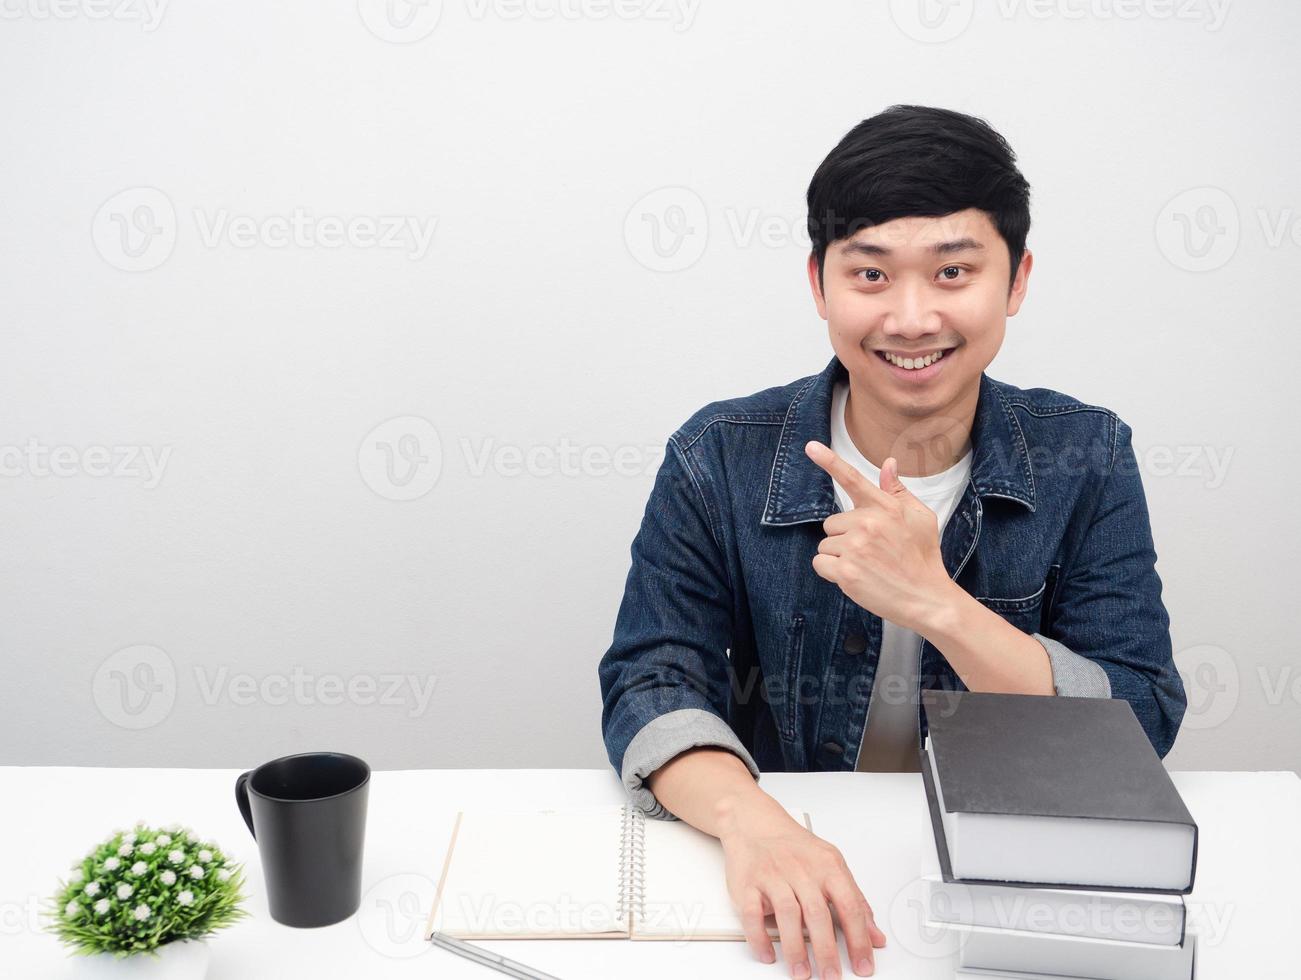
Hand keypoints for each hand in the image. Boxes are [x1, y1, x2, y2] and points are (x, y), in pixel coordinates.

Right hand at [717, 793, 886, 977]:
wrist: (755, 822)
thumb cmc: (795, 848)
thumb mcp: (832, 866)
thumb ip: (855, 901)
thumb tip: (875, 937)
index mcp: (827, 866)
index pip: (849, 905)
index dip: (858, 938)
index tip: (862, 965)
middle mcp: (800, 869)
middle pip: (817, 912)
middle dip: (826, 949)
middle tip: (832, 975)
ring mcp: (772, 875)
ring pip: (787, 913)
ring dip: (795, 947)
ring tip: (801, 972)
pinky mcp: (747, 884)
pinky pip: (752, 913)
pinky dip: (759, 937)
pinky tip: (768, 953)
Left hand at [803, 440, 956, 633]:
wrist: (927, 598)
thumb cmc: (923, 557)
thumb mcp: (921, 518)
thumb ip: (898, 491)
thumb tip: (888, 463)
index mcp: (885, 507)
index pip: (853, 479)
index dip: (829, 461)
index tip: (810, 446)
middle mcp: (868, 523)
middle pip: (832, 522)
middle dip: (845, 537)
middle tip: (870, 552)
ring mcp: (855, 547)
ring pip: (826, 544)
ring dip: (839, 556)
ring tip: (866, 566)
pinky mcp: (845, 571)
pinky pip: (820, 563)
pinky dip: (831, 572)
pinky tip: (855, 577)